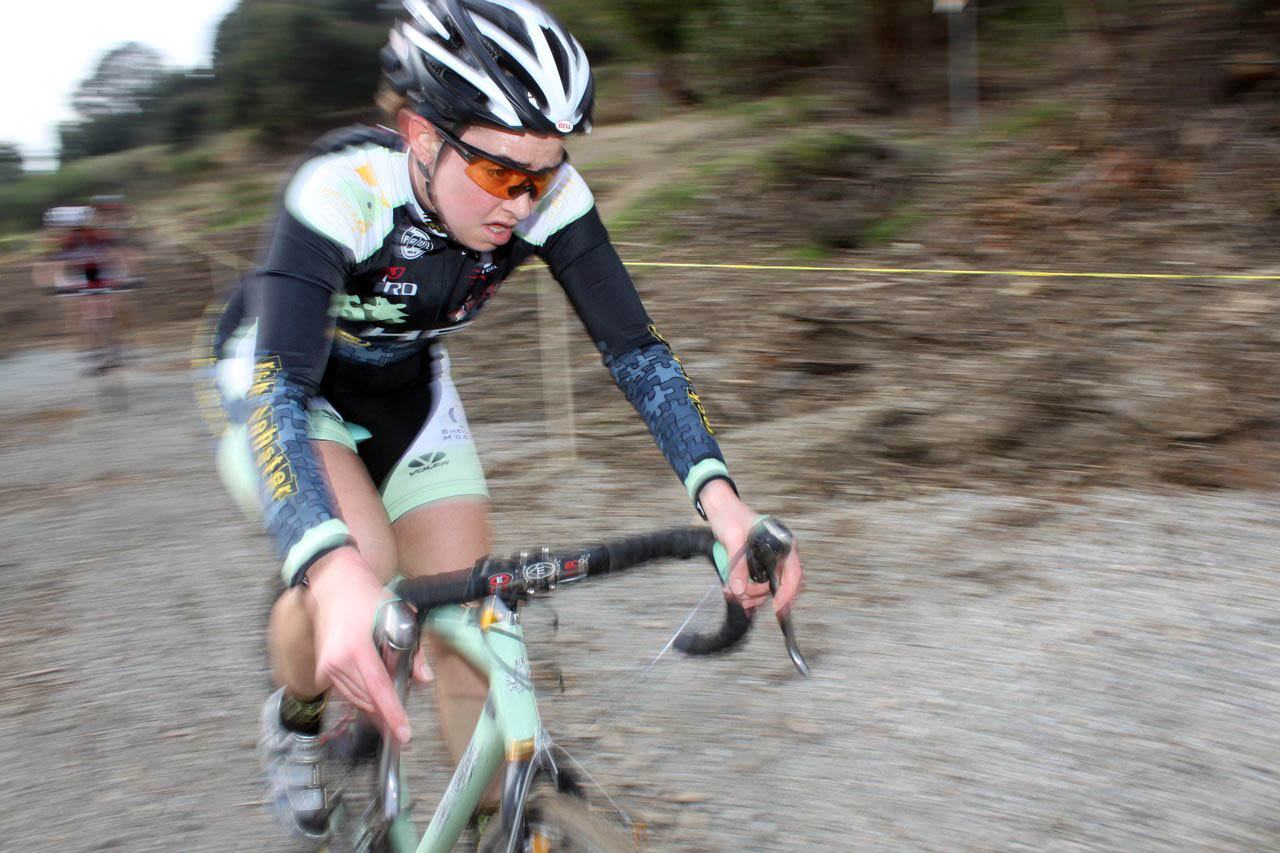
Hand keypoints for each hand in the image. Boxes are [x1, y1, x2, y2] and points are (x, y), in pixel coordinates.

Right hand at [304, 547, 431, 743]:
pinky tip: (374, 690)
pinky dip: (363, 694)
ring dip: (375, 702)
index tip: (403, 733)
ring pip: (357, 699)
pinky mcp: (323, 670)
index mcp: (356, 647)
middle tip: (403, 709)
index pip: (378, 689)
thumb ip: (413, 651)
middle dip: (388, 707)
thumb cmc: (366, 597)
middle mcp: (338, 661)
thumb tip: (423, 679)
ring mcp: (327, 667)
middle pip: (368, 699)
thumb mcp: (398, 616)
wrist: (333, 585)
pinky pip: (348, 692)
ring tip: (391, 694)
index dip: (392, 714)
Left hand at [698, 480, 804, 614]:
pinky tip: (733, 591)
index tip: (777, 607)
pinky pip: (757, 585)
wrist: (720, 507)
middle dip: (758, 594)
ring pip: (766, 589)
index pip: (794, 573)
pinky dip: (746, 592)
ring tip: (730, 591)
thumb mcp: (732, 538)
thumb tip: (739, 589)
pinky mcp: (759, 566)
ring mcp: (769, 560)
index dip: (788, 592)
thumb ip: (736, 564)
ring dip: (750, 595)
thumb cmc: (730, 515)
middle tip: (739, 595)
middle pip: (778, 585)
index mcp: (782, 543)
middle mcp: (780, 553)